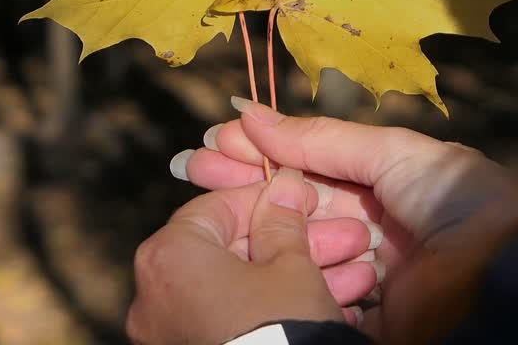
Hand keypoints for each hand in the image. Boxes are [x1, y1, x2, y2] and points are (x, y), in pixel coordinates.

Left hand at [128, 167, 351, 343]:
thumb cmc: (278, 327)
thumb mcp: (292, 265)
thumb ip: (284, 221)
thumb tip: (284, 187)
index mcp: (169, 256)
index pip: (217, 208)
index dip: (269, 199)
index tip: (304, 198)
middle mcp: (158, 297)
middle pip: (238, 253)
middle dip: (300, 245)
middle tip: (346, 239)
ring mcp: (175, 333)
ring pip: (247, 291)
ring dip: (303, 279)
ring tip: (359, 276)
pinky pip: (241, 323)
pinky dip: (281, 313)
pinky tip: (337, 307)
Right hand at [174, 97, 517, 342]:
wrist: (508, 279)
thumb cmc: (463, 204)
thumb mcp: (394, 154)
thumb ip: (321, 138)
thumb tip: (249, 112)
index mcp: (388, 187)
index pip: (310, 168)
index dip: (262, 153)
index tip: (212, 141)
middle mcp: (376, 231)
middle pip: (295, 209)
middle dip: (243, 187)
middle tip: (189, 168)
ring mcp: (368, 281)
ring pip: (295, 256)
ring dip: (252, 233)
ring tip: (206, 206)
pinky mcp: (365, 325)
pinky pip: (312, 305)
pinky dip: (278, 284)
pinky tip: (239, 259)